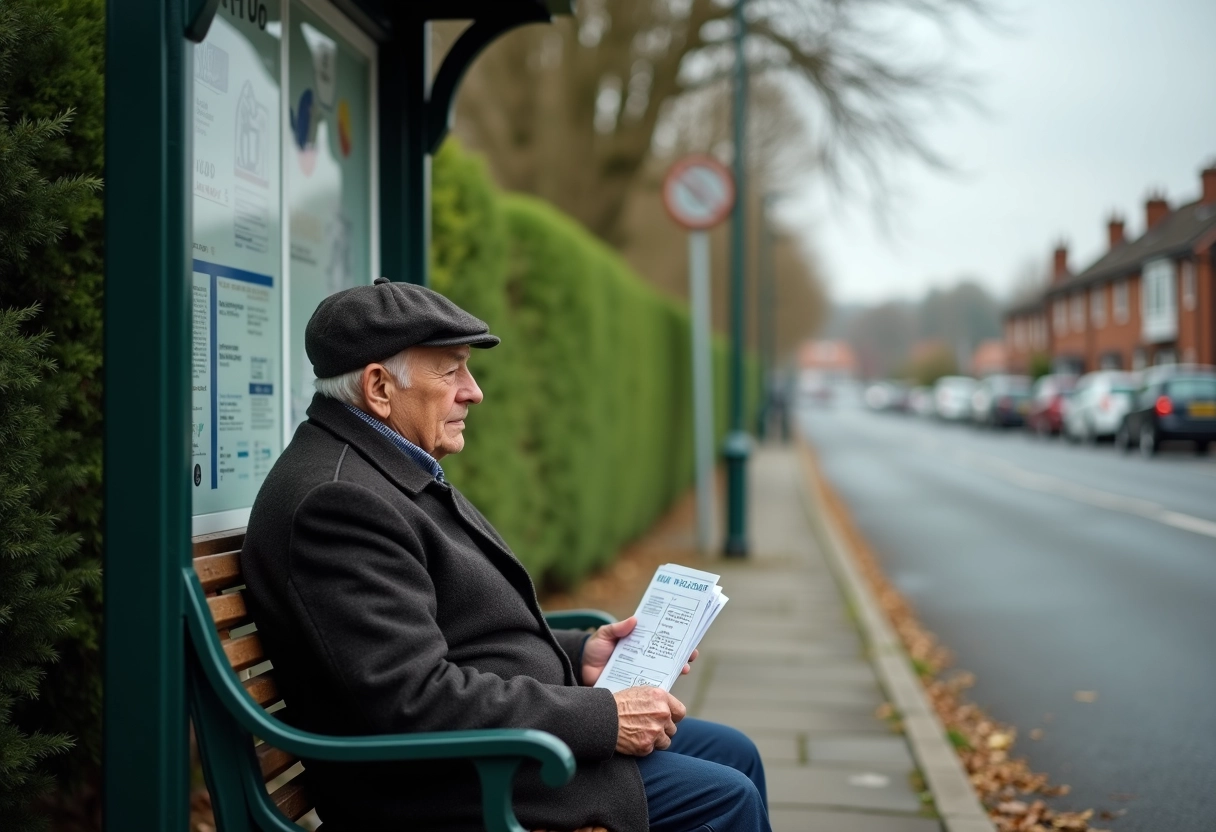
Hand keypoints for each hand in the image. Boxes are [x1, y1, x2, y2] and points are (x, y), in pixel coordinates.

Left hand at [581, 617, 698, 685]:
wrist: (580, 671)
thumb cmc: (595, 650)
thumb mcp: (605, 635)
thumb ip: (617, 628)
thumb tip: (634, 619)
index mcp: (640, 645)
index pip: (661, 641)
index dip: (676, 639)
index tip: (689, 637)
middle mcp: (644, 660)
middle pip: (668, 658)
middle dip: (682, 655)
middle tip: (691, 654)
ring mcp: (641, 675)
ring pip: (663, 674)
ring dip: (676, 672)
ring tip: (684, 668)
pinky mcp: (635, 689)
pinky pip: (649, 690)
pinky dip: (659, 690)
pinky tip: (667, 688)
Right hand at [612, 686, 685, 755]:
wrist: (603, 718)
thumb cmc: (619, 703)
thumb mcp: (640, 692)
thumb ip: (657, 700)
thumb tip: (668, 708)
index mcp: (661, 697)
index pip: (680, 712)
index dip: (673, 717)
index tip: (668, 719)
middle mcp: (662, 713)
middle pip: (673, 728)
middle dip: (663, 729)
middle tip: (649, 727)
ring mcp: (655, 731)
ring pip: (665, 741)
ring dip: (656, 740)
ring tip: (642, 734)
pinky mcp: (647, 745)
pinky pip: (653, 750)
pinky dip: (645, 746)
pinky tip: (635, 739)